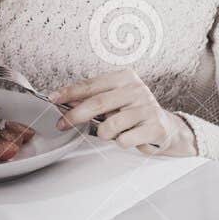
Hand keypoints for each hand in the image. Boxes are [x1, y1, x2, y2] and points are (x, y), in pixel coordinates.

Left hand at [49, 70, 195, 156]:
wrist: (166, 128)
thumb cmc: (133, 112)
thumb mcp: (113, 100)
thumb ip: (91, 98)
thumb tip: (62, 101)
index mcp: (124, 77)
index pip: (91, 84)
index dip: (69, 92)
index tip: (52, 98)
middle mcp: (137, 89)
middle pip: (98, 103)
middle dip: (75, 115)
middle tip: (62, 124)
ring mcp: (148, 107)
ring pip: (110, 125)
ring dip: (103, 133)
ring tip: (110, 132)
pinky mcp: (155, 127)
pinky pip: (125, 139)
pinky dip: (120, 142)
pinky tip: (128, 137)